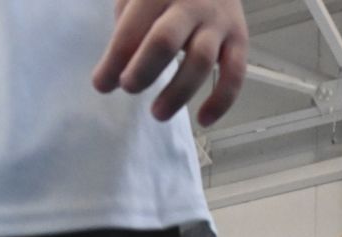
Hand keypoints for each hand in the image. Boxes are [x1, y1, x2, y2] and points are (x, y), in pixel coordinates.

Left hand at [92, 0, 248, 126]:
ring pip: (200, 61)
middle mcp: (191, 4)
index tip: (101, 84)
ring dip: (177, 93)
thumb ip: (128, 27)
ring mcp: (218, 21)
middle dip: (143, 71)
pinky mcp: (239, 37)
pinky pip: (235, 73)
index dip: (113, 61)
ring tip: (157, 113)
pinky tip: (203, 119)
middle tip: (129, 88)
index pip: (131, 29)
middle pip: (165, 41)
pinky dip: (221, 100)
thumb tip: (117, 69)